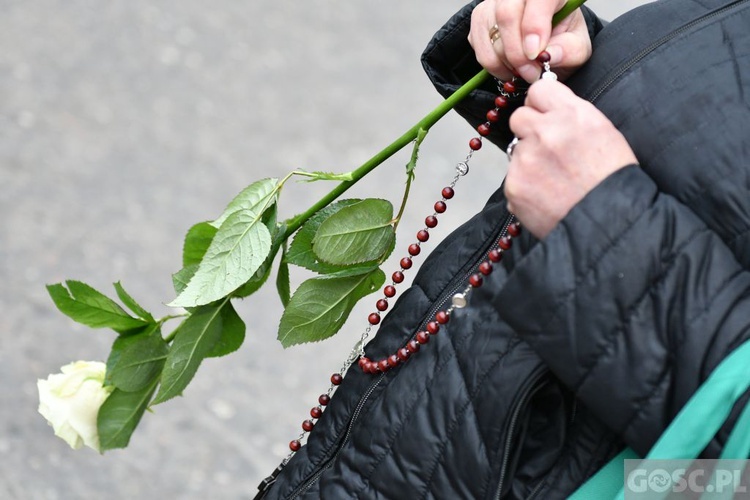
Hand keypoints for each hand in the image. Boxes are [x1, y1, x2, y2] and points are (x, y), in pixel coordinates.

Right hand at [468, 0, 591, 82]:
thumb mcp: (576, 48)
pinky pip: (479, 46)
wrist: (546, 43)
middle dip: (517, 52)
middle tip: (530, 72)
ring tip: (522, 72)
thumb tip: (548, 55)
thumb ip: (567, 51)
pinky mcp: (480, 20)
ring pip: (489, 33)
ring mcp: (494, 3)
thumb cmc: (563, 40)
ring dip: (505, 62)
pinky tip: (510, 67)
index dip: (534, 26)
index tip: (536, 55)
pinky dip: (494, 64)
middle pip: (506, 14)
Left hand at [505, 79, 637, 238]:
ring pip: (515, 150)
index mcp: (572, 114)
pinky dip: (525, 187)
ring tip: (553, 180)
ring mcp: (526, 160)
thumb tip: (548, 109)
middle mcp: (545, 132)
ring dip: (528, 161)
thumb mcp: (604, 132)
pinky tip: (546, 196)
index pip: (538, 90)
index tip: (543, 114)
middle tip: (547, 151)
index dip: (540, 104)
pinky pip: (513, 178)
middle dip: (529, 130)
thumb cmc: (612, 180)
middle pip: (518, 117)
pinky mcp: (514, 186)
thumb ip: (571, 116)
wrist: (610, 222)